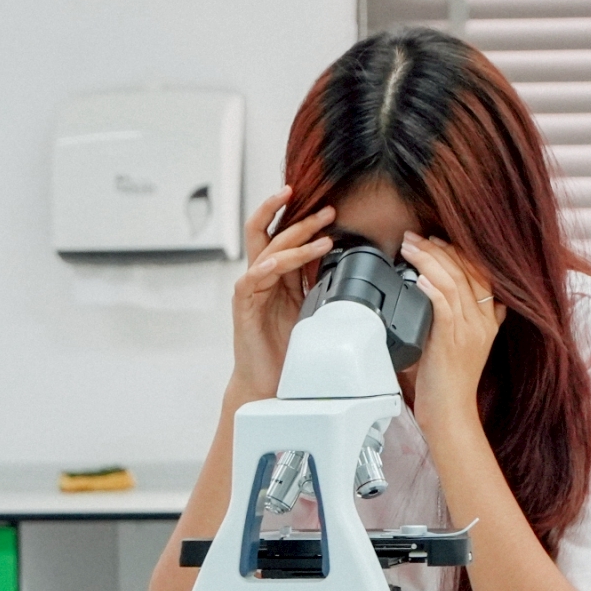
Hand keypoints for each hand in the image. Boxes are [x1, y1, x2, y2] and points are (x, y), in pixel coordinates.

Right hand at [228, 188, 334, 405]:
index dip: (301, 218)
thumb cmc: (289, 351)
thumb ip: (320, 287)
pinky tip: (280, 262)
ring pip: (268, 252)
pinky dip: (266, 268)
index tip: (326, 206)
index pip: (284, 235)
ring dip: (295, 241)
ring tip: (322, 235)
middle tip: (328, 211)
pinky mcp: (244, 307)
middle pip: (274, 233)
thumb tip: (347, 270)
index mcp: (278, 277)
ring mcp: (251, 290)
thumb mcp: (312, 311)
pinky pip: (251, 279)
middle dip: (302, 219)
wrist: (270, 385)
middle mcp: (262, 278)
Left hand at [400, 232, 504, 434]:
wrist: (451, 412)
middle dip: (439, 249)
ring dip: (429, 260)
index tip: (437, 241)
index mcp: (490, 320)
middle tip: (415, 236)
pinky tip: (418, 275)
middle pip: (467, 271)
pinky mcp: (452, 339)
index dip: (460, 252)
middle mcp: (483, 322)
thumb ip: (472, 321)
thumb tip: (471, 300)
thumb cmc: (450, 382)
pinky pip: (444, 304)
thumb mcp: (469, 346)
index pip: (481, 273)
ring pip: (454, 282)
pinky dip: (432, 286)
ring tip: (410, 247)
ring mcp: (470, 330)